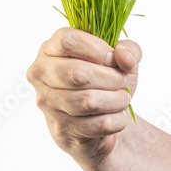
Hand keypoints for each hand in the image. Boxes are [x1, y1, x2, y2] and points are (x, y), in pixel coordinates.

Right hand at [26, 27, 141, 167]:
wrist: (98, 120)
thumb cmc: (104, 82)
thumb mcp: (121, 59)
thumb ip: (129, 50)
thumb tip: (124, 57)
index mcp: (51, 49)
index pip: (67, 41)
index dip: (97, 49)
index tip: (112, 59)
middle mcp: (41, 74)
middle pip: (78, 73)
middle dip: (112, 78)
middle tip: (122, 81)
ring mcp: (47, 103)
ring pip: (88, 101)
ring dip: (117, 100)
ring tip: (122, 98)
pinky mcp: (61, 129)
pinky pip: (98, 124)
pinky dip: (117, 120)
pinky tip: (116, 116)